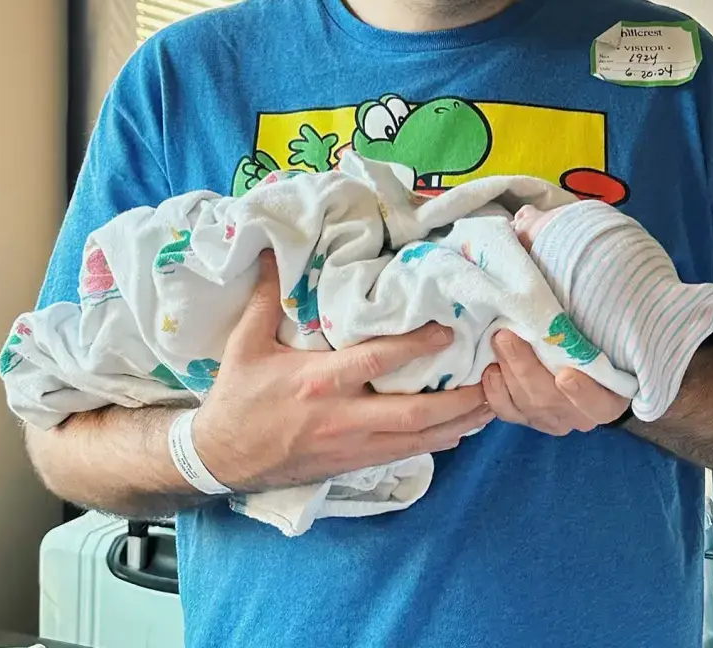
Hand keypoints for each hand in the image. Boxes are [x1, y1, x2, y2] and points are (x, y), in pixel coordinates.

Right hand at [193, 252, 493, 493]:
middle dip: (458, 400)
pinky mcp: (354, 465)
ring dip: (458, 424)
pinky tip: (460, 430)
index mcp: (319, 381)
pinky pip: (405, 455)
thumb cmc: (237, 396)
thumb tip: (279, 248)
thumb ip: (268, 296)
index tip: (450, 329)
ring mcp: (352, 447)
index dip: (417, 345)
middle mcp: (343, 418)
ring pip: (417, 441)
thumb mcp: (245, 342)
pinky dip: (437, 442)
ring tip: (492, 404)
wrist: (219, 458)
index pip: (378, 361)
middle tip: (492, 379)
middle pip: (413, 414)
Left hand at [482, 330, 629, 435]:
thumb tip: (590, 294)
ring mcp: (552, 418)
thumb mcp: (597, 326)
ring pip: (526, 403)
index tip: (565, 376)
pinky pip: (507, 411)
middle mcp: (581, 415)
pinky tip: (491, 368)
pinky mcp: (526, 417)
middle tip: (507, 336)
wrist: (568, 343)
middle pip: (551, 400)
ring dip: (508, 371)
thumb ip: (591, 321)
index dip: (583, 394)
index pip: (600, 405)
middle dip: (526, 367)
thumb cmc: (588, 332)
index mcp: (610, 396)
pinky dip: (495, 390)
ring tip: (498, 340)